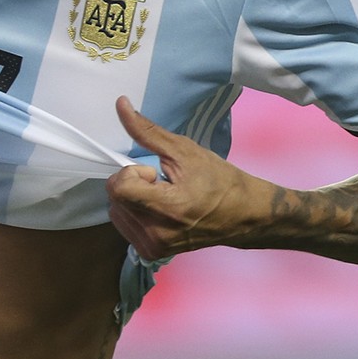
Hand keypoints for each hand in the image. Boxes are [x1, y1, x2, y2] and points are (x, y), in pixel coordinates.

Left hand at [106, 96, 265, 260]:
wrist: (242, 215)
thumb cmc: (217, 180)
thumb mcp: (184, 150)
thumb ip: (146, 131)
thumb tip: (120, 104)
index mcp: (166, 208)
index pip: (118, 188)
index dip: (132, 174)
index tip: (155, 172)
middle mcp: (156, 234)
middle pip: (115, 198)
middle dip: (132, 183)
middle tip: (162, 183)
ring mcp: (153, 248)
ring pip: (116, 211)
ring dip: (131, 198)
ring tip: (162, 197)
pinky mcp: (151, 254)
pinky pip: (124, 225)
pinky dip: (134, 212)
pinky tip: (158, 210)